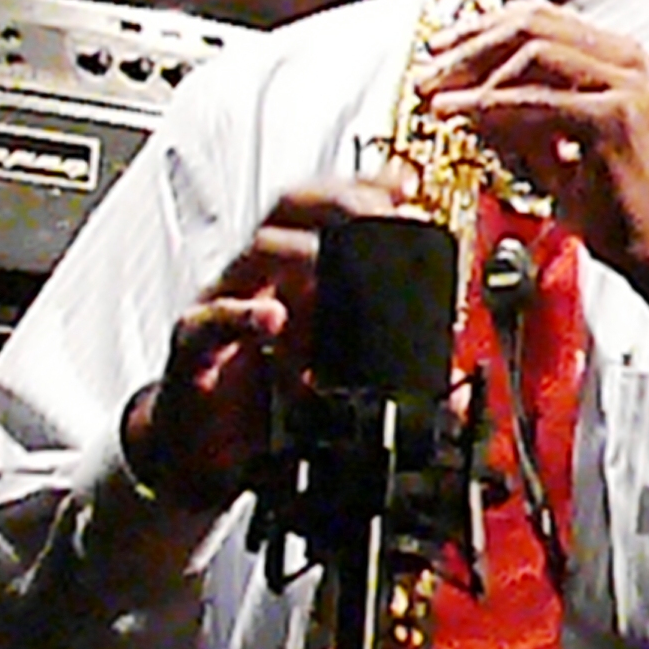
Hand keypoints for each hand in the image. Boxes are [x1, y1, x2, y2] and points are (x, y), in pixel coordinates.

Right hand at [122, 174, 408, 509]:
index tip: (407, 188)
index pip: (329, 214)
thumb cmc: (271, 406)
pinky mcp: (195, 350)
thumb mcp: (343, 379)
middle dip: (338, 201)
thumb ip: (395, 368)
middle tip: (380, 214)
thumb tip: (453, 370)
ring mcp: (226, 307)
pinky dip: (239, 315)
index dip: (366, 191)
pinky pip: (209, 322)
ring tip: (330, 261)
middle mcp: (263, 281)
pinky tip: (270, 318)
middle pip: (292, 210)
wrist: (211, 460)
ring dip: (298, 251)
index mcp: (299, 278)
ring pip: (255, 252)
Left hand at [417, 3, 648, 316]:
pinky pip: (537, 100)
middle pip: (533, 25)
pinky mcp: (614, 118)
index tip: (441, 45)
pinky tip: (461, 114)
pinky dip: (490, 105)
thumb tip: (463, 83)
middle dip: (469, 45)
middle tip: (429, 71)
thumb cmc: (610, 202)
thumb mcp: (556, 136)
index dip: (482, 26)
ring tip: (437, 95)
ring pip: (533, 52)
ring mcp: (626, 87)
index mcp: (620, 59)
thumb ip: (522, 102)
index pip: (541, 17)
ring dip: (474, 72)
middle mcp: (629, 63)